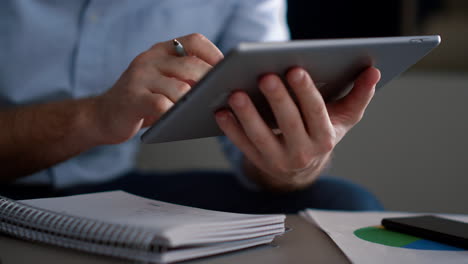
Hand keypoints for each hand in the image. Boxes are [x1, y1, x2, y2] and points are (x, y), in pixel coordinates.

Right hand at [93, 33, 222, 143]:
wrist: (103, 116)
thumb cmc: (142, 102)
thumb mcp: (163, 82)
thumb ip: (185, 78)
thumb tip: (222, 87)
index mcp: (161, 51)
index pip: (194, 40)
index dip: (215, 54)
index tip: (228, 71)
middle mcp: (150, 58)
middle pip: (191, 65)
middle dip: (211, 83)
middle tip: (221, 98)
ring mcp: (140, 77)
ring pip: (181, 88)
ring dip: (195, 103)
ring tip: (203, 113)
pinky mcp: (132, 97)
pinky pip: (162, 106)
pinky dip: (176, 115)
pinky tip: (180, 121)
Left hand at [215, 67, 380, 190]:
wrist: (302, 167)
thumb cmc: (320, 133)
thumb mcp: (343, 118)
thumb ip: (358, 95)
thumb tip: (373, 71)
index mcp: (325, 137)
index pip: (316, 112)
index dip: (305, 92)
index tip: (295, 69)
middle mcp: (304, 152)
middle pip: (288, 123)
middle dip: (277, 99)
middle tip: (264, 76)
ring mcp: (279, 160)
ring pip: (262, 137)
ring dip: (247, 116)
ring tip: (236, 94)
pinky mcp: (259, 162)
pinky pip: (243, 146)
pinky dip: (231, 130)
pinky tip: (221, 112)